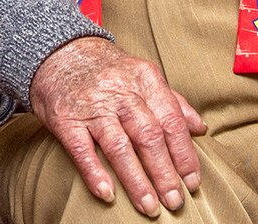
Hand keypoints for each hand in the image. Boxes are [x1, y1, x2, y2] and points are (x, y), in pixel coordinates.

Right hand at [29, 35, 205, 216]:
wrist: (58, 50)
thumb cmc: (106, 69)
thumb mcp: (142, 75)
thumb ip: (172, 101)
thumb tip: (199, 128)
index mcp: (144, 79)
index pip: (171, 122)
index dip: (184, 156)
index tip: (192, 183)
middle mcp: (120, 91)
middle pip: (148, 136)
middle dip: (164, 173)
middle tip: (174, 202)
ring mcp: (91, 105)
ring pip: (119, 146)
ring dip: (136, 180)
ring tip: (149, 206)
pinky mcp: (65, 118)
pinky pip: (82, 149)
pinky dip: (95, 172)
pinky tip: (107, 193)